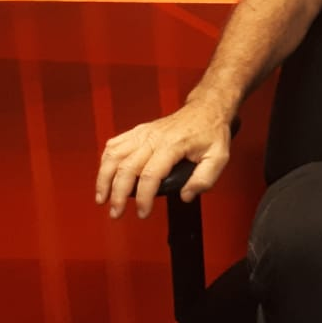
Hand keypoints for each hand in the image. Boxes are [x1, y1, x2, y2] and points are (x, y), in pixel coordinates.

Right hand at [95, 100, 232, 220]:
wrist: (206, 109)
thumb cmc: (212, 133)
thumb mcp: (219, 157)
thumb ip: (204, 179)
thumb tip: (185, 196)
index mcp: (172, 145)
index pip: (150, 175)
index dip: (143, 198)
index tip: (143, 213)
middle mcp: (153, 138)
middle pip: (126, 168)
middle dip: (117, 194)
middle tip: (116, 213)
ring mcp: (143, 133)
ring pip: (113, 156)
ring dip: (103, 179)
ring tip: (102, 199)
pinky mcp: (138, 131)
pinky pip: (114, 145)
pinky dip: (105, 162)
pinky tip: (105, 177)